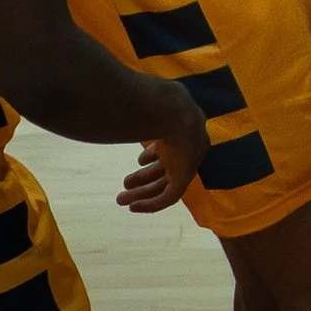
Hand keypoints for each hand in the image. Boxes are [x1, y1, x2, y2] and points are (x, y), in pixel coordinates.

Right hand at [119, 87, 208, 212]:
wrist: (172, 112)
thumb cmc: (155, 105)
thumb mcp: (150, 106)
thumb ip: (141, 110)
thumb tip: (121, 102)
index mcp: (184, 129)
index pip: (171, 147)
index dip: (153, 155)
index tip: (138, 160)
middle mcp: (189, 148)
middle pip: (165, 168)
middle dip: (143, 178)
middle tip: (124, 184)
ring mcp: (188, 164)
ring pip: (165, 184)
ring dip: (143, 192)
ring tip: (121, 198)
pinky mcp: (184, 179)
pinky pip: (168, 198)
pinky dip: (150, 204)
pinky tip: (133, 207)